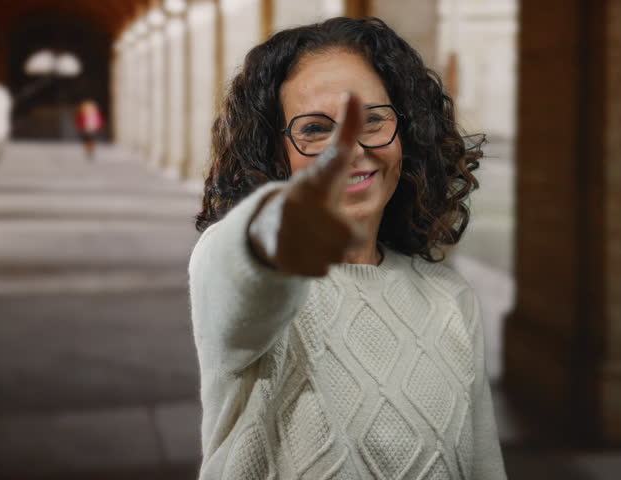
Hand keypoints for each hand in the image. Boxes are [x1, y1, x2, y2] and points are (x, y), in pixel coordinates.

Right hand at [248, 92, 364, 276]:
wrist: (266, 229)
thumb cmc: (309, 194)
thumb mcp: (329, 165)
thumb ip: (347, 133)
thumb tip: (354, 93)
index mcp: (313, 179)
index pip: (335, 159)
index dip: (344, 142)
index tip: (351, 97)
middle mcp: (297, 202)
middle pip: (353, 233)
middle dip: (344, 233)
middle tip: (322, 222)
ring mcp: (289, 232)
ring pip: (339, 254)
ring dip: (331, 250)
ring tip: (311, 235)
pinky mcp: (285, 259)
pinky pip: (323, 269)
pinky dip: (315, 264)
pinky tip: (301, 250)